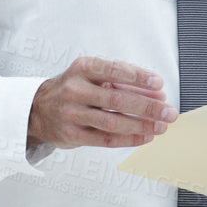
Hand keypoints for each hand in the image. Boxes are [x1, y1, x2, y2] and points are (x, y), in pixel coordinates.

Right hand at [27, 57, 176, 150]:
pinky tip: (145, 137)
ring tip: (161, 126)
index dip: (139, 77)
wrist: (37, 109)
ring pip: (112, 121)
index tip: (159, 84)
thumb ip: (122, 81)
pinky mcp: (72, 134)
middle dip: (147, 106)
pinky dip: (129, 139)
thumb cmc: (74, 89)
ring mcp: (71, 113)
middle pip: (117, 98)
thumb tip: (156, 94)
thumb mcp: (91, 75)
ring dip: (141, 125)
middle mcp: (75, 90)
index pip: (115, 70)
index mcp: (83, 68)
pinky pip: (105, 139)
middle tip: (168, 111)